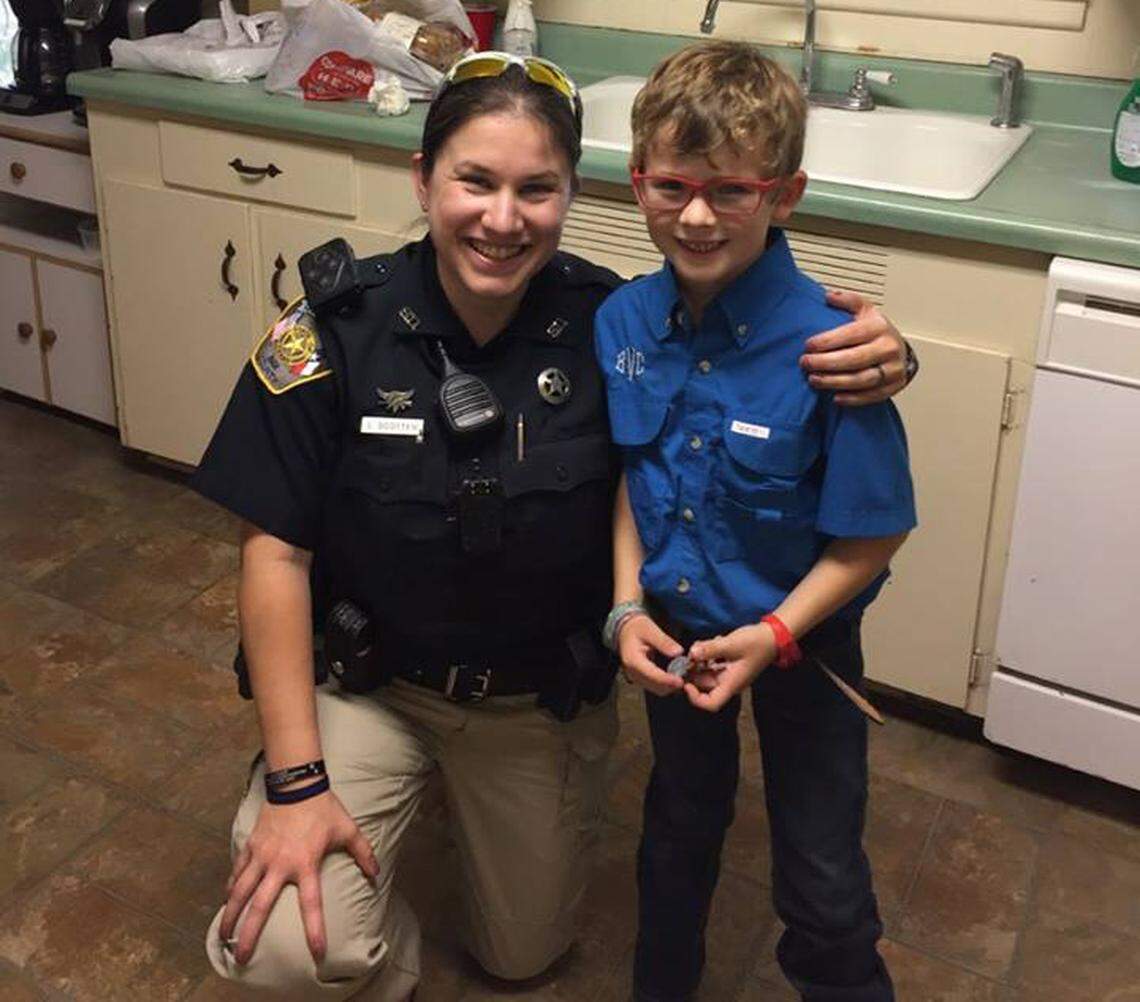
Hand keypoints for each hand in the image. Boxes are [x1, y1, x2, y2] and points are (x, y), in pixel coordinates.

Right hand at [219, 791, 378, 965]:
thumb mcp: (348, 829)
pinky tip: (227, 900)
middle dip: (250, 934)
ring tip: (224, 936)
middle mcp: (280, 864)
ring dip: (231, 914)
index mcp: (305, 864)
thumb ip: (363, 852)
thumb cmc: (324, 808)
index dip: (314, 930)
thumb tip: (376, 873)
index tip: (317, 952)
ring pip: (240, 891)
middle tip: (243, 957)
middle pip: (260, 906)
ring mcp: (262, 855)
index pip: (311, 904)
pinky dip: (231, 887)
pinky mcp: (251, 845)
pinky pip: (238, 871)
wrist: (297, 783)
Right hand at [617, 613, 684, 696]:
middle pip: (656, 687)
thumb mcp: (650, 630)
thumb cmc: (637, 628)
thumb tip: (678, 652)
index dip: (668, 680)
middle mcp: (633, 673)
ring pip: (657, 689)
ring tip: (683, 674)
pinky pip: (656, 687)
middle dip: (671, 684)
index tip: (681, 680)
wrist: (625, 631)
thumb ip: (664, 642)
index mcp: (633, 660)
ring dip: (670, 685)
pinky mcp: (641, 679)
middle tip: (687, 675)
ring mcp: (636, 678)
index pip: (652, 675)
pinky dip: (667, 684)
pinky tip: (675, 675)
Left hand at [684, 623, 777, 711]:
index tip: (686, 682)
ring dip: (701, 659)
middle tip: (690, 654)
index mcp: (731, 684)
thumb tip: (691, 653)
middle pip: (704, 684)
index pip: (711, 703)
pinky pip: (713, 662)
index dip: (695, 697)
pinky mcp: (729, 664)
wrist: (773, 635)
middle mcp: (729, 682)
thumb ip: (710, 649)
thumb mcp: (731, 644)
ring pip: (707, 671)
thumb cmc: (756, 643)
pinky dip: (709, 653)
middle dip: (694, 670)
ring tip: (703, 644)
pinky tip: (713, 641)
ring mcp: (729, 673)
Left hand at [799, 290, 907, 404]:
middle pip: (853, 359)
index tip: (808, 346)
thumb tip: (829, 296)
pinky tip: (834, 397)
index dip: (827, 341)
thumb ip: (848, 301)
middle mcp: (888, 348)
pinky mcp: (894, 386)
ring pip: (861, 379)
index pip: (850, 334)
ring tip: (814, 380)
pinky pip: (871, 396)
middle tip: (805, 363)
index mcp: (879, 327)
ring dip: (834, 382)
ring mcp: (893, 369)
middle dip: (825, 363)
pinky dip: (852, 398)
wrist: (901, 350)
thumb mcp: (865, 311)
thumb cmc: (877, 332)